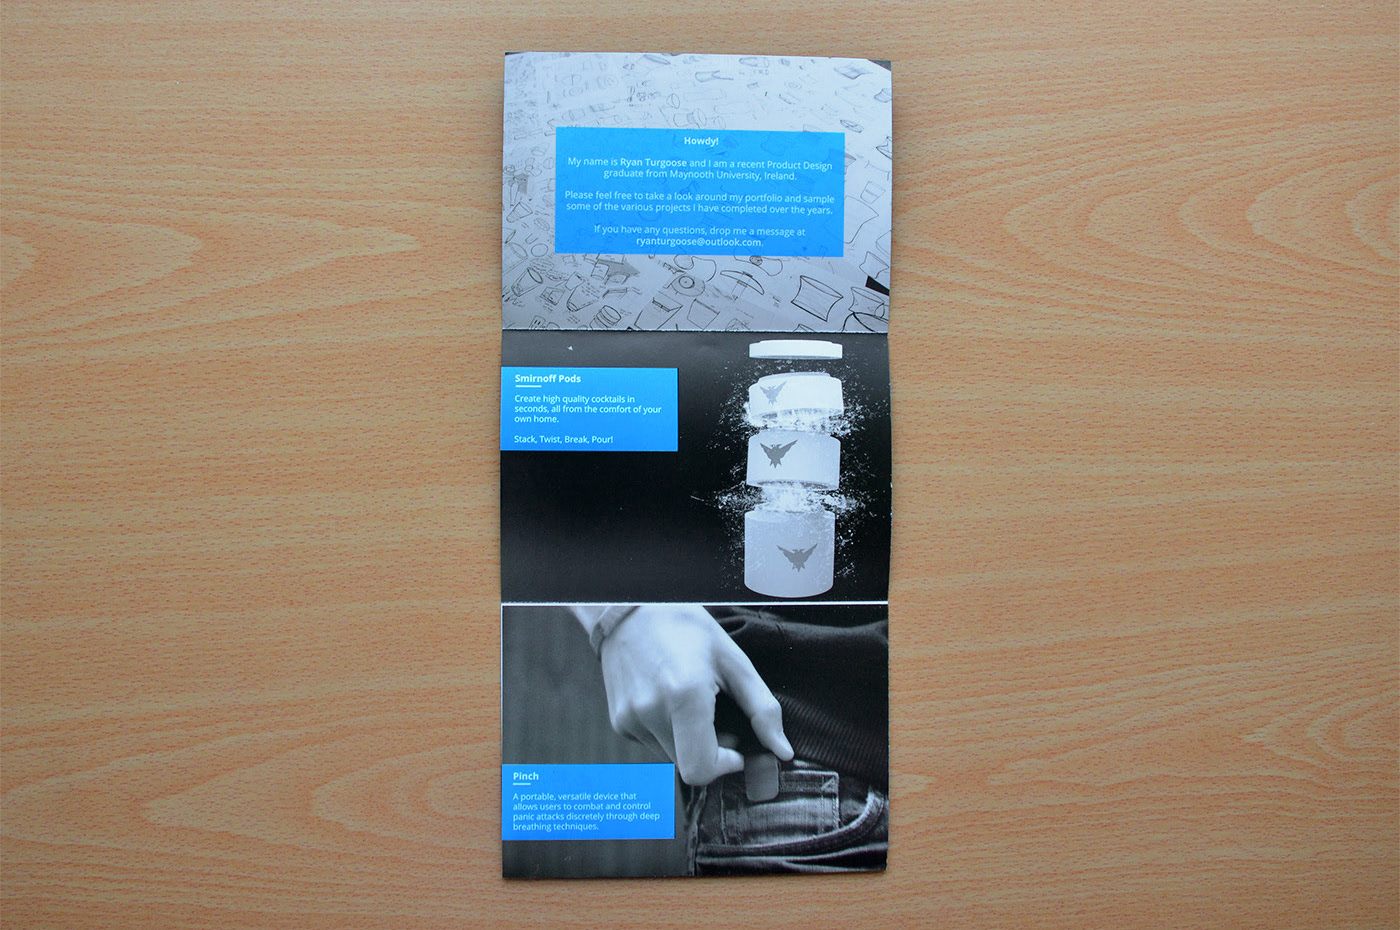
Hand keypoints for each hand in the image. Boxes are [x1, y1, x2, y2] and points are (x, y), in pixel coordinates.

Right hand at [598, 605, 793, 785]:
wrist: (633, 610)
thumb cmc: (687, 630)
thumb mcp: (734, 662)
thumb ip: (762, 709)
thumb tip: (783, 751)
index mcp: (685, 697)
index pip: (701, 770)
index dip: (724, 766)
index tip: (735, 746)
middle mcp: (651, 712)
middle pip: (688, 766)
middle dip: (709, 752)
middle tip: (717, 719)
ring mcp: (630, 719)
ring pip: (670, 757)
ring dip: (687, 743)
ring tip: (691, 704)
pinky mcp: (618, 721)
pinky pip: (652, 744)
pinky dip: (667, 733)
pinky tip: (668, 701)